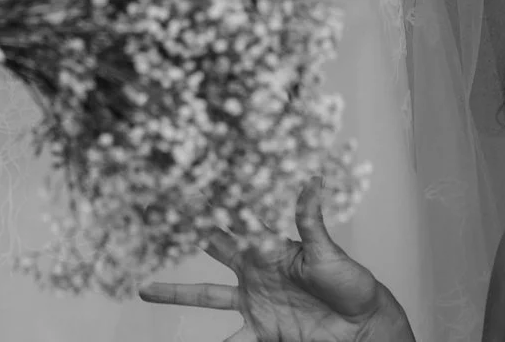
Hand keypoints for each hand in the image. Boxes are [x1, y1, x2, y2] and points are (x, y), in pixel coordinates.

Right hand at [140, 186, 415, 341]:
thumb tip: (313, 179)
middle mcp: (255, 271)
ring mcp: (254, 302)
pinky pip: (232, 340)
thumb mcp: (327, 253)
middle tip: (153, 219)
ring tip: (144, 289)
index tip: (185, 187)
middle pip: (213, 252)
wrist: (360, 327)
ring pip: (207, 296)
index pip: (236, 222)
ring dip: (176, 293)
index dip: (213, 205)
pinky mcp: (260, 330)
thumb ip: (311, 221)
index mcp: (269, 247)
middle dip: (185, 237)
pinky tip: (183, 341)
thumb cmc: (351, 283)